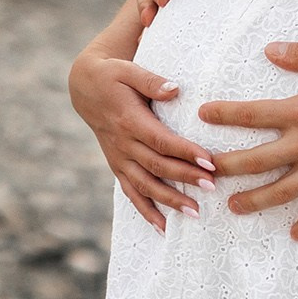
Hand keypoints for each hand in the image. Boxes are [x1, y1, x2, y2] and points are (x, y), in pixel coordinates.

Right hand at [67, 48, 219, 232]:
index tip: (209, 162)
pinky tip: (164, 228)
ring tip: (195, 212)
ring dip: (170, 200)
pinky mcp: (117, 166)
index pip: (160, 140)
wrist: (84, 88)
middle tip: (213, 186)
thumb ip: (151, 81)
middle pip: (157, 166)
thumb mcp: (128, 70)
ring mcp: (119, 158)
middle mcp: (123, 144)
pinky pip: (131, 193)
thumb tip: (175, 89)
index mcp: (129, 120)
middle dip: (186, 178)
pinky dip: (146, 211)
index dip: (184, 152)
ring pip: (145, 185)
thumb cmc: (112, 76)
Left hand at [200, 42, 297, 239]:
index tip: (202, 115)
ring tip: (234, 207)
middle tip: (204, 172)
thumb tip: (269, 51)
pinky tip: (295, 234)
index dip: (224, 114)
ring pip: (282, 191)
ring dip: (255, 201)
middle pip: (257, 161)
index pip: (253, 114)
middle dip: (227, 167)